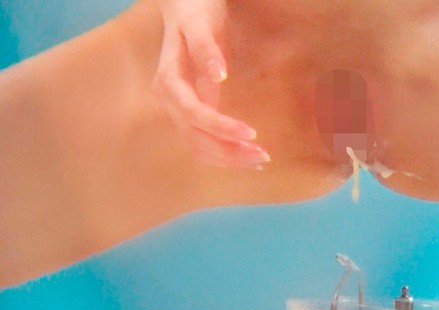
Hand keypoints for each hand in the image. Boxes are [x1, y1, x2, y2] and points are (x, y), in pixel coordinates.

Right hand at [152, 0, 269, 168]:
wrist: (183, 6)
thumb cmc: (194, 11)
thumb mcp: (199, 24)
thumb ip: (206, 49)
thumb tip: (218, 75)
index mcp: (168, 80)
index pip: (194, 113)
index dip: (220, 127)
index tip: (251, 133)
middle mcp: (168, 99)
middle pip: (194, 137)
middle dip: (228, 151)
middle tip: (264, 156)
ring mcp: (176, 108)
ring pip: (197, 145)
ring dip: (227, 157)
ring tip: (260, 160)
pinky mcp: (189, 112)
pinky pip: (203, 140)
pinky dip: (225, 152)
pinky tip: (248, 156)